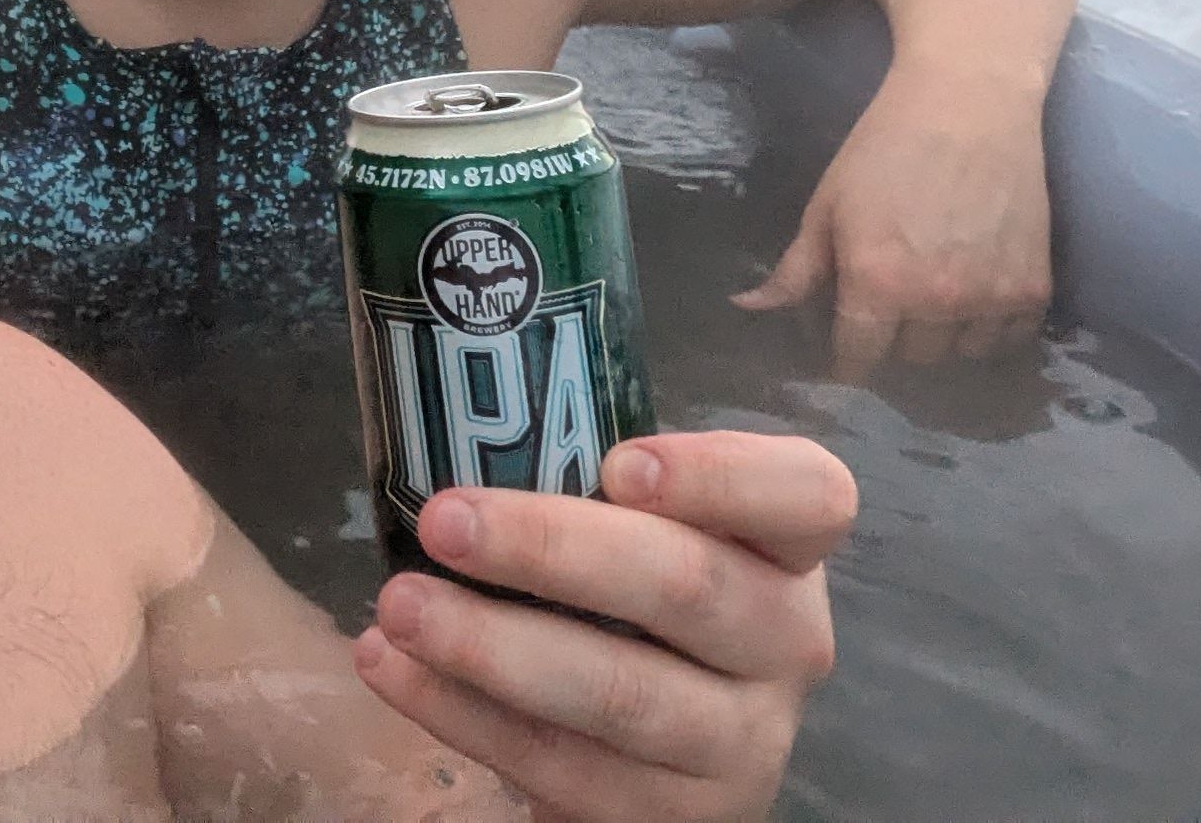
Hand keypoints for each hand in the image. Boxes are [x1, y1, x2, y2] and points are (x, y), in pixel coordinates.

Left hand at [352, 432, 852, 821]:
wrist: (648, 756)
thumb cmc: (630, 598)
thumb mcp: (642, 530)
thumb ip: (588, 479)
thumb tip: (455, 418)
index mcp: (788, 548)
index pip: (807, 495)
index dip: (720, 476)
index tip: (618, 463)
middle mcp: (787, 643)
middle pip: (686, 586)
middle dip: (551, 548)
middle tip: (445, 520)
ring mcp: (741, 743)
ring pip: (619, 692)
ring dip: (490, 646)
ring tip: (397, 607)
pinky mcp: (676, 821)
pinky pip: (563, 767)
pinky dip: (464, 714)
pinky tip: (392, 668)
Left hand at [733, 70, 1052, 380]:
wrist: (970, 102)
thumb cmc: (886, 146)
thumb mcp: (829, 203)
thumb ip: (796, 268)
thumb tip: (748, 310)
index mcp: (878, 283)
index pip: (858, 359)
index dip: (846, 359)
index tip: (845, 347)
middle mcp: (936, 302)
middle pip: (910, 358)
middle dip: (894, 337)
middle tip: (891, 301)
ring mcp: (991, 298)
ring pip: (960, 353)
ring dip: (944, 335)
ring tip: (935, 296)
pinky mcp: (1033, 288)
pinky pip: (1009, 338)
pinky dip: (991, 328)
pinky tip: (976, 295)